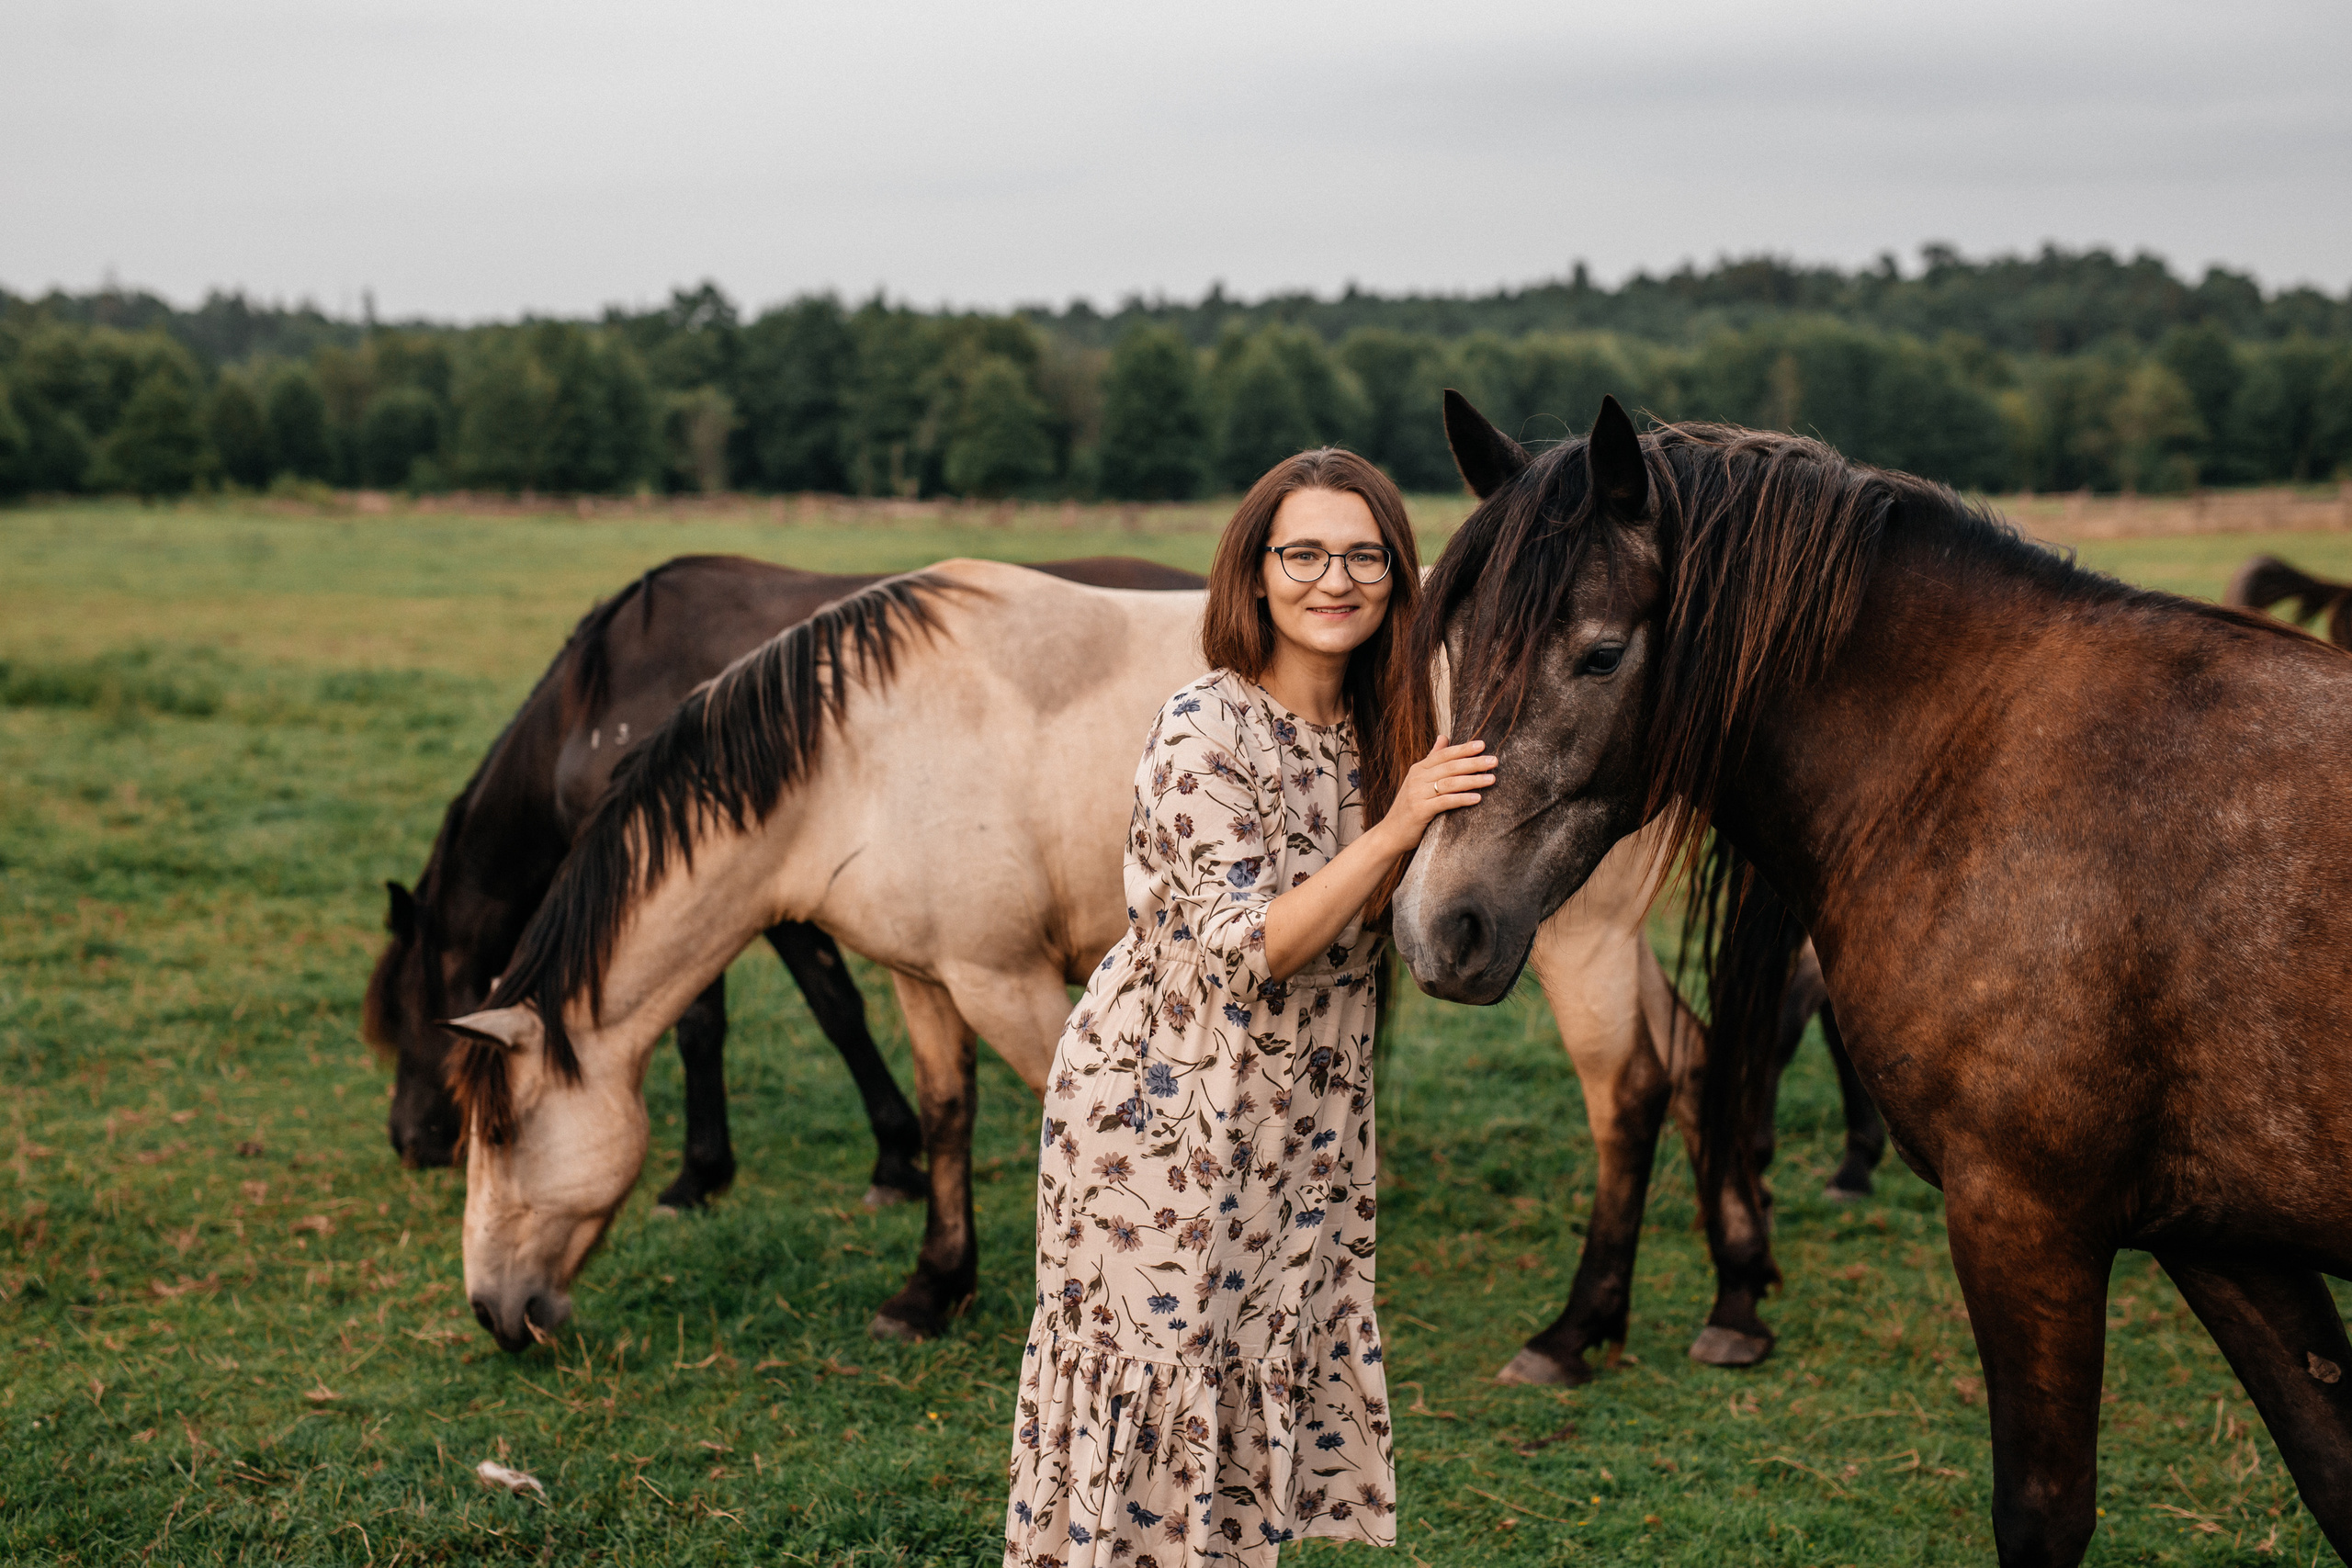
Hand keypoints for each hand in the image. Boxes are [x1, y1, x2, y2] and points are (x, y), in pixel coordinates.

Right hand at [1375, 736, 1494, 852]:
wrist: (1391, 833)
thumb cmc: (1409, 807)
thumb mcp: (1418, 780)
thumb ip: (1432, 759)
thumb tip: (1444, 737)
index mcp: (1418, 769)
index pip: (1444, 755)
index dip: (1463, 749)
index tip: (1483, 745)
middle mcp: (1417, 778)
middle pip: (1450, 767)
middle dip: (1473, 763)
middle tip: (1494, 760)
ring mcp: (1417, 794)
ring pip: (1449, 783)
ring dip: (1473, 780)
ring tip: (1491, 779)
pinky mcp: (1420, 811)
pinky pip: (1445, 802)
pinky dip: (1462, 799)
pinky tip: (1477, 798)